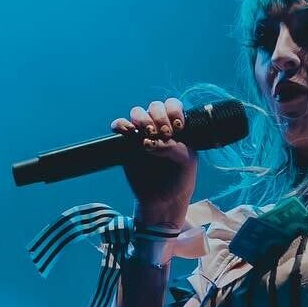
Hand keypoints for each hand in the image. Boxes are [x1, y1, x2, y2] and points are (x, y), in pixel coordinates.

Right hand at [109, 97, 196, 225]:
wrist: (163, 201)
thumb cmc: (179, 180)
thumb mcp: (187, 162)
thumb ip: (176, 146)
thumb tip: (153, 140)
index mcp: (177, 127)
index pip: (173, 105)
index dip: (174, 110)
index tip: (178, 127)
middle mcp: (159, 127)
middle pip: (155, 106)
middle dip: (159, 116)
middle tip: (164, 133)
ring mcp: (141, 134)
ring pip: (137, 112)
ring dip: (142, 118)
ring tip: (148, 136)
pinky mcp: (125, 144)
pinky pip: (120, 126)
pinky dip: (122, 125)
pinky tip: (130, 134)